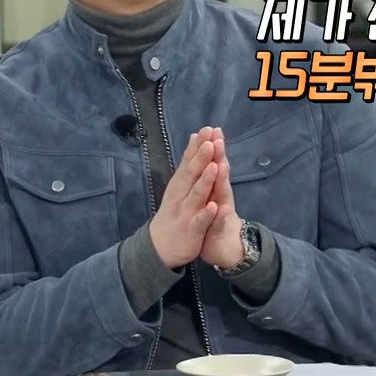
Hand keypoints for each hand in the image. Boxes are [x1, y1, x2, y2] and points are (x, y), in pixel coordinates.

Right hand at [148, 127, 221, 268]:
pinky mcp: (191, 230)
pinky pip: (200, 221)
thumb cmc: (174, 210)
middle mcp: (180, 194)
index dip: (198, 145)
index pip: (188, 160)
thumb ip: (188, 162)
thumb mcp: (178, 184)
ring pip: (196, 195)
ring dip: (205, 181)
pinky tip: (215, 206)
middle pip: (192, 174)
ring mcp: (185, 212)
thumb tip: (194, 136)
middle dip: (202, 158)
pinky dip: (207, 213)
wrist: (160, 246)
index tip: (207, 129)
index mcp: (179, 183)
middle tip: (211, 141)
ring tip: (214, 167)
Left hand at [199, 129, 245, 269]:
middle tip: (218, 139)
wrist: (225, 246)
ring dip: (222, 180)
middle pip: (221, 173)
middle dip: (219, 156)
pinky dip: (221, 214)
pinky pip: (221, 221)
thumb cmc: (215, 215)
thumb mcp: (211, 192)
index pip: (213, 162)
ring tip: (221, 165)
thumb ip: (211, 172)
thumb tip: (209, 149)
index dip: (212, 146)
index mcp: (214, 185)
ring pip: (223, 194)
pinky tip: (221, 207)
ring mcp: (223, 211)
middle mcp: (221, 194)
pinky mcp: (221, 228)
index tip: (210, 128)